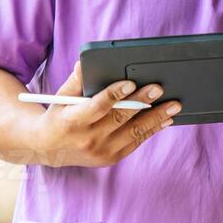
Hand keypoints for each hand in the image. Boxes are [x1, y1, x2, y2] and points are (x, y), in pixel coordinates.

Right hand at [23, 62, 179, 167]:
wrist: (49, 149)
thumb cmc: (59, 115)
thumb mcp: (61, 96)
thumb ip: (75, 81)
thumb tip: (84, 63)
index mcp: (72, 121)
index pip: (96, 107)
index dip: (114, 94)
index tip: (130, 83)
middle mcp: (87, 139)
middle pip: (120, 118)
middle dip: (142, 101)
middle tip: (159, 88)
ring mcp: (100, 151)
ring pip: (133, 132)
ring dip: (156, 117)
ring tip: (174, 105)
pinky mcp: (110, 158)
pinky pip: (135, 142)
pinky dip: (152, 130)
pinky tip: (165, 119)